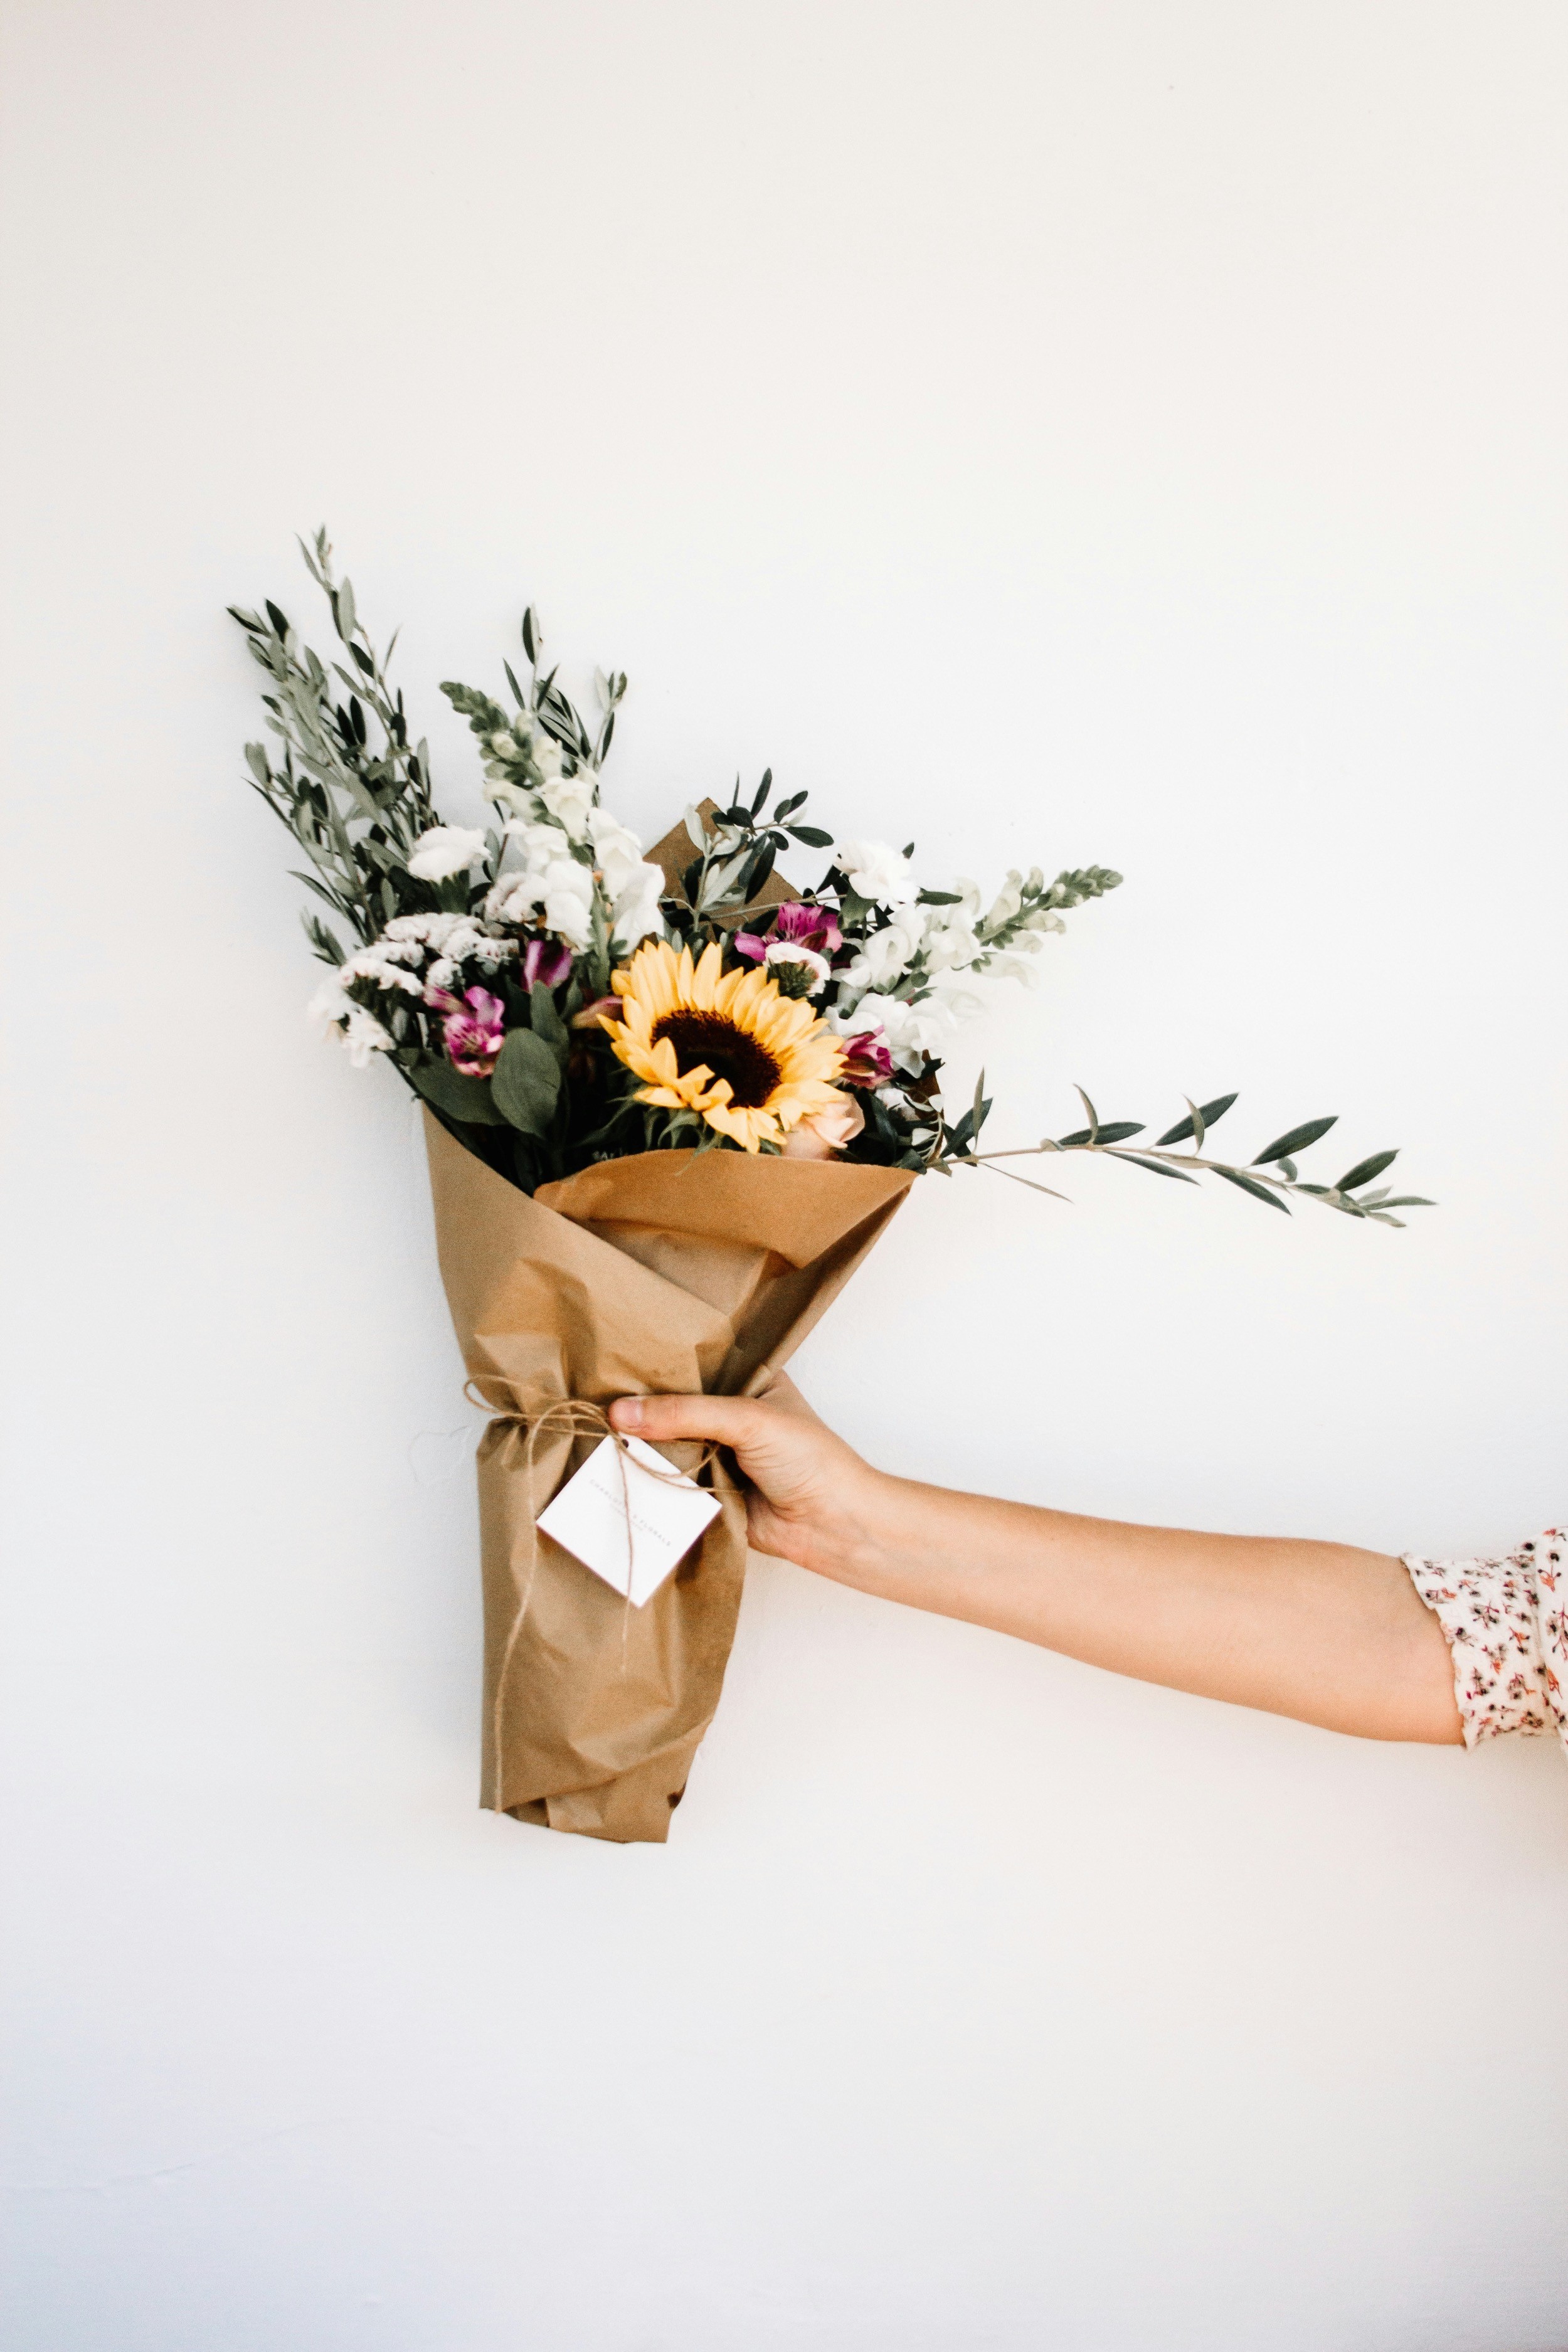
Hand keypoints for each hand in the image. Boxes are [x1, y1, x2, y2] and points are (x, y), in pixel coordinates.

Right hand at [609, 1375, 884, 1579]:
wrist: (832, 1526)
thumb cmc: (810, 1459)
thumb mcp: (747, 1419)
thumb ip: (685, 1414)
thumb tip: (621, 1414)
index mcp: (748, 1380)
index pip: (694, 1363)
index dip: (656, 1362)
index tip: (610, 1357)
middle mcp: (730, 1414)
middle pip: (673, 1405)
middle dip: (639, 1407)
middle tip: (589, 1397)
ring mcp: (717, 1453)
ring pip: (666, 1444)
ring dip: (638, 1445)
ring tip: (588, 1429)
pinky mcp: (708, 1492)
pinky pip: (668, 1483)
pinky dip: (647, 1480)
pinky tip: (609, 1470)